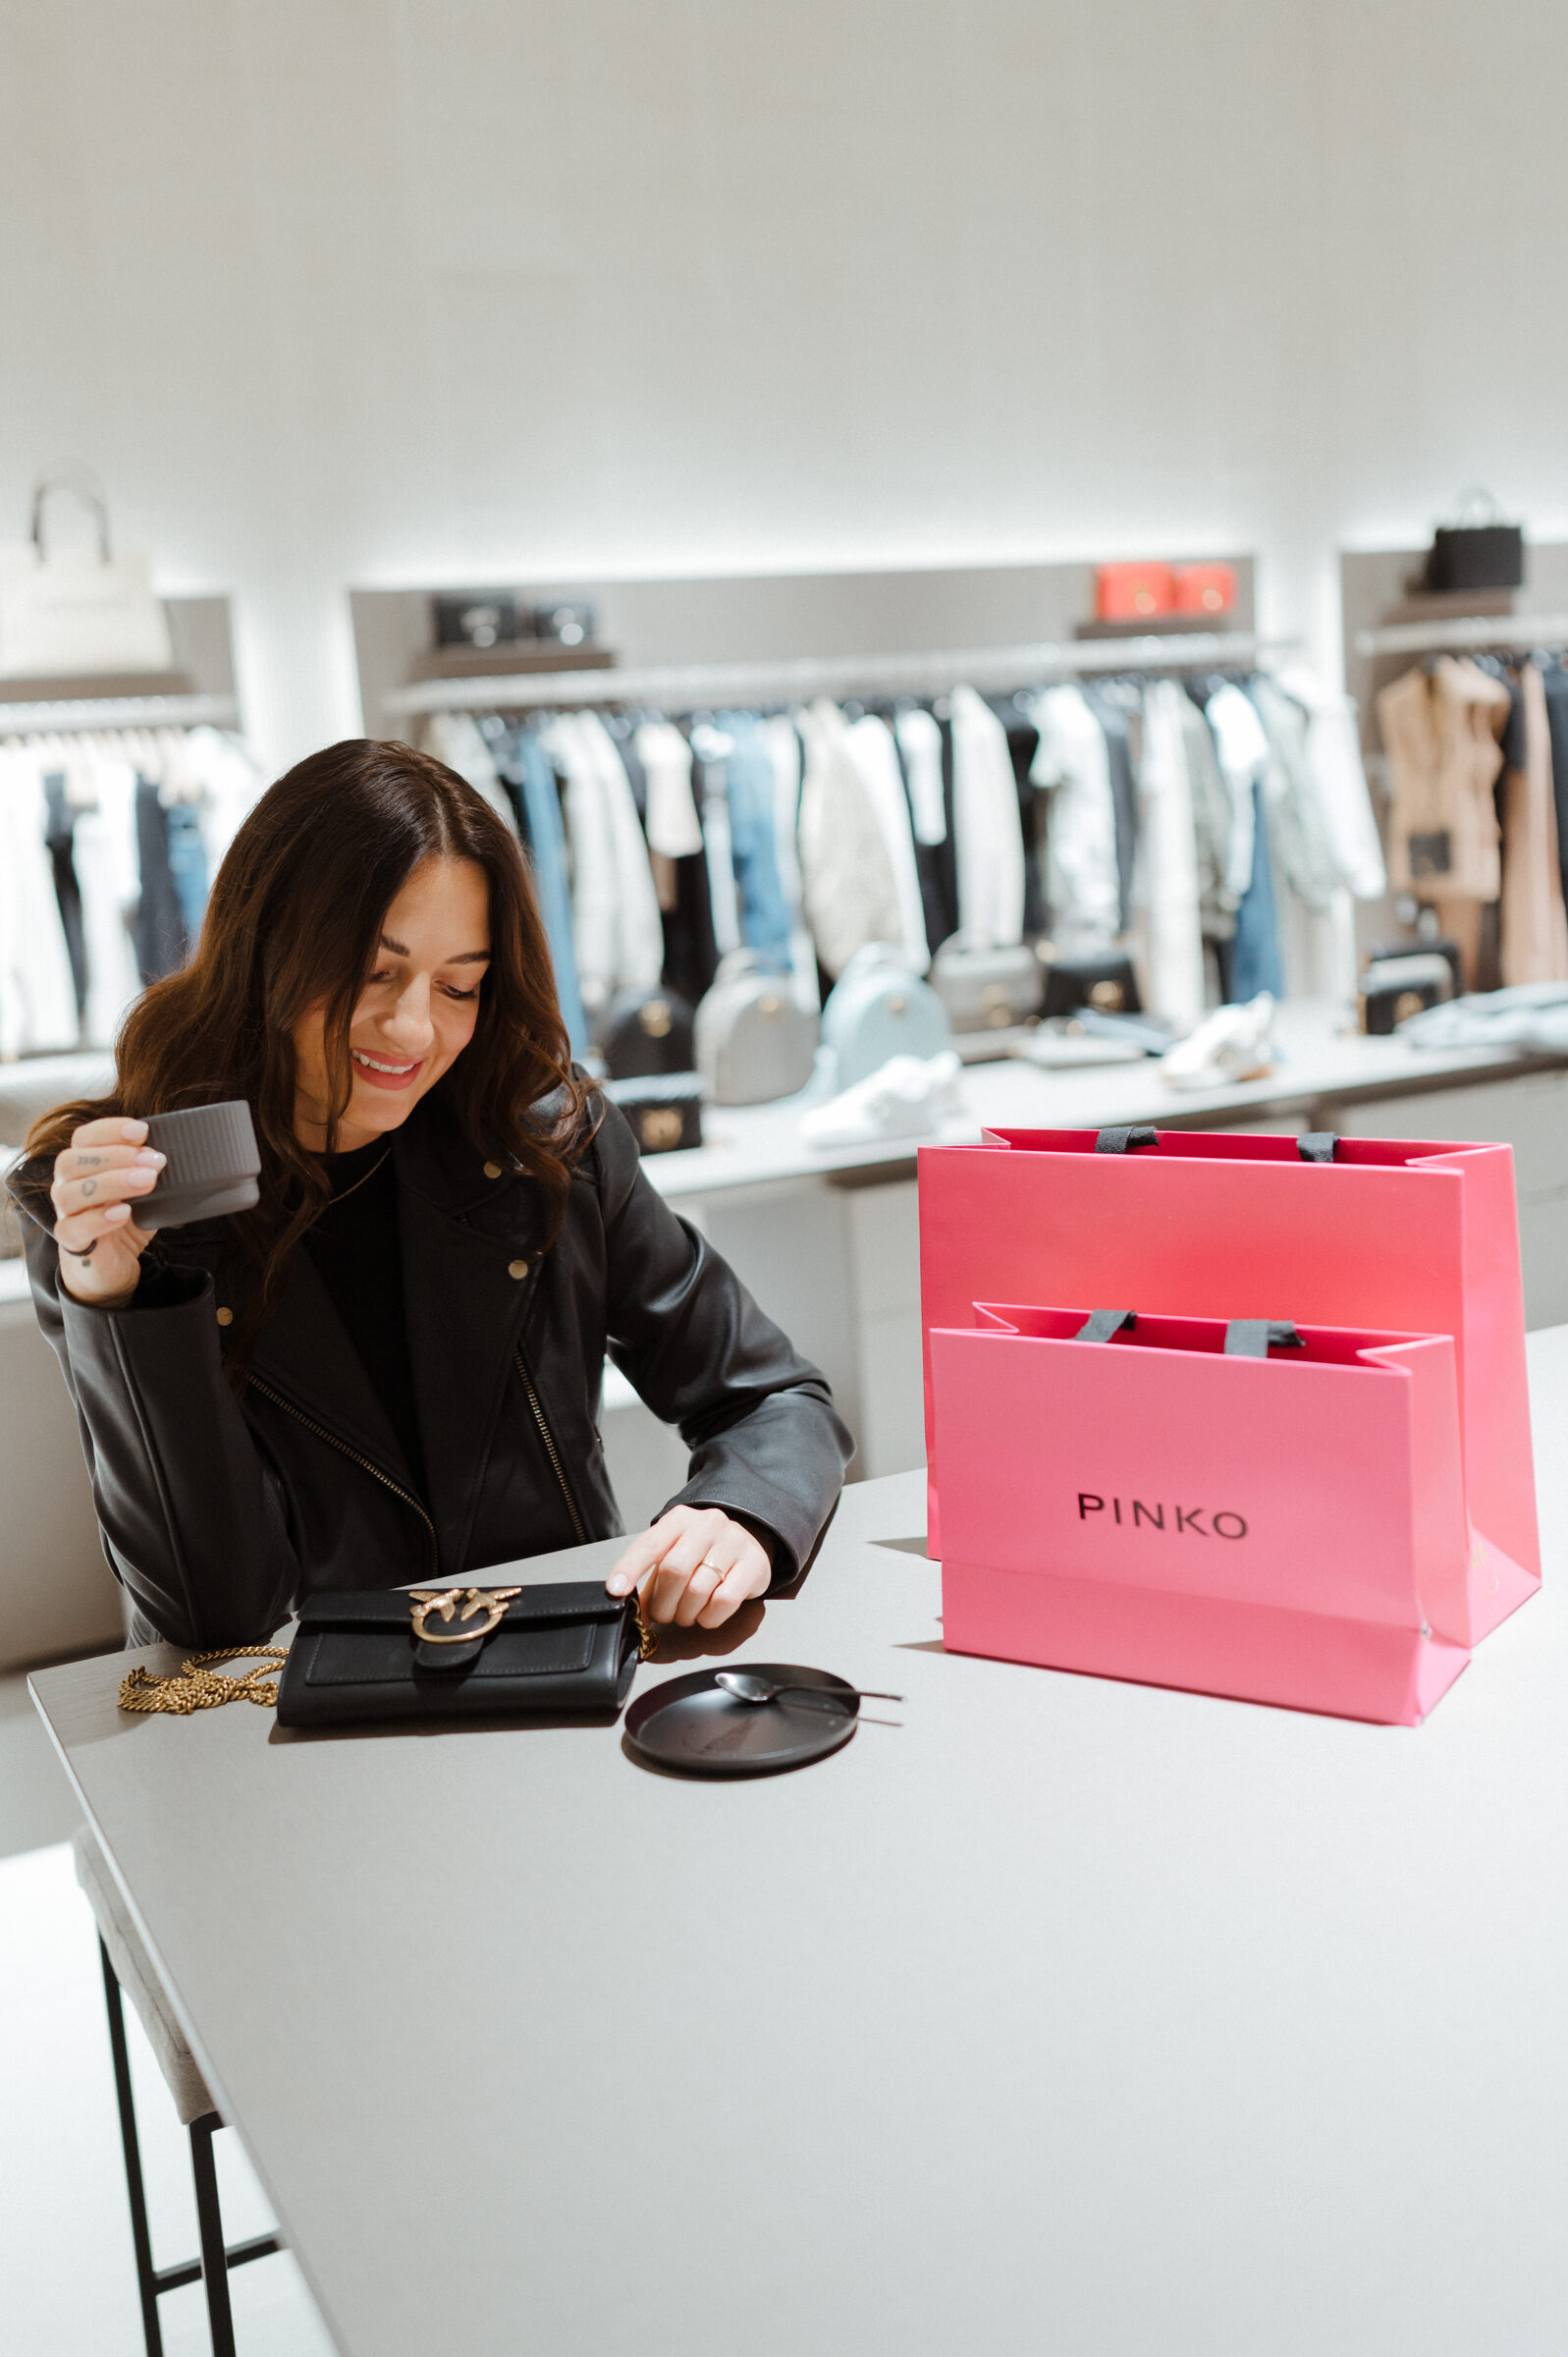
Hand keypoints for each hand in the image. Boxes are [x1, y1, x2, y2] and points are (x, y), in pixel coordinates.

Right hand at [49, 1118, 165, 1305]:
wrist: (112, 1266)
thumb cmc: (126, 1220)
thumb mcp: (143, 1191)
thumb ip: (150, 1171)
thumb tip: (177, 1154)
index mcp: (83, 1166)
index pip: (83, 1138)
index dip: (110, 1130)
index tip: (143, 1130)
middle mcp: (67, 1186)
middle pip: (71, 1161)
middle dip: (116, 1156)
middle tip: (155, 1162)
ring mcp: (66, 1214)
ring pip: (71, 1193)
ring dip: (112, 1183)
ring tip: (147, 1182)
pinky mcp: (72, 1243)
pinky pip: (74, 1228)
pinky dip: (100, 1218)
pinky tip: (125, 1212)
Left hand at [606, 1505, 771, 1629]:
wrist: (747, 1545)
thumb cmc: (703, 1554)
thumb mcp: (674, 1557)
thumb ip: (653, 1582)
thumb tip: (635, 1612)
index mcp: (680, 1519)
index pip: (649, 1544)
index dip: (629, 1568)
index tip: (616, 1591)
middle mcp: (707, 1524)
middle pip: (674, 1570)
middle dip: (664, 1603)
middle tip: (665, 1614)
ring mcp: (734, 1542)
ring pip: (699, 1589)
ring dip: (686, 1614)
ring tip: (687, 1614)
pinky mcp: (754, 1564)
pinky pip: (724, 1601)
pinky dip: (709, 1617)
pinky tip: (707, 1614)